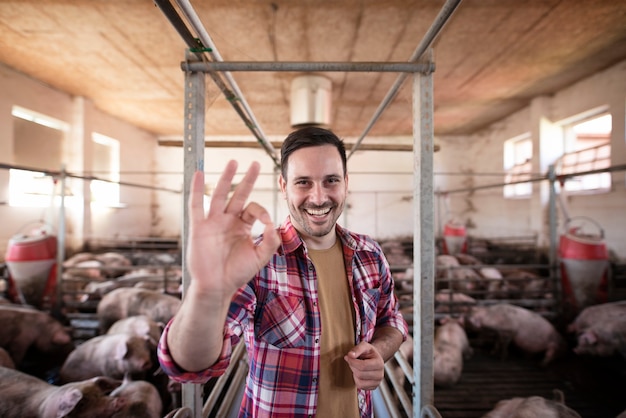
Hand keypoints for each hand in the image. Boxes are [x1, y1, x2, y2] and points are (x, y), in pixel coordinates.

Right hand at [187, 160, 280, 297]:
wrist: (216, 287)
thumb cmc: (236, 273)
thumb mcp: (260, 257)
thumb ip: (271, 241)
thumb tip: (273, 224)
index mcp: (242, 226)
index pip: (253, 209)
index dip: (262, 211)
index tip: (265, 222)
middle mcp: (228, 221)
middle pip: (238, 194)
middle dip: (247, 179)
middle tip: (255, 163)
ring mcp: (213, 222)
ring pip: (219, 195)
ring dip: (226, 178)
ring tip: (233, 162)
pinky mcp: (199, 227)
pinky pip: (196, 205)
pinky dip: (196, 189)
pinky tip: (198, 174)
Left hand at [344, 341, 384, 389]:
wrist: (374, 359)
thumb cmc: (369, 352)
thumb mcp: (364, 345)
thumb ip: (357, 349)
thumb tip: (350, 355)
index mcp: (379, 363)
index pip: (363, 366)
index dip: (352, 362)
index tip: (347, 357)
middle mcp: (380, 375)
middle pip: (360, 374)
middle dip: (352, 367)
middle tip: (351, 361)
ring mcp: (377, 382)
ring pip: (359, 382)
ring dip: (354, 374)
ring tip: (356, 367)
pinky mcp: (373, 387)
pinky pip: (360, 386)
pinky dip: (356, 380)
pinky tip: (358, 373)